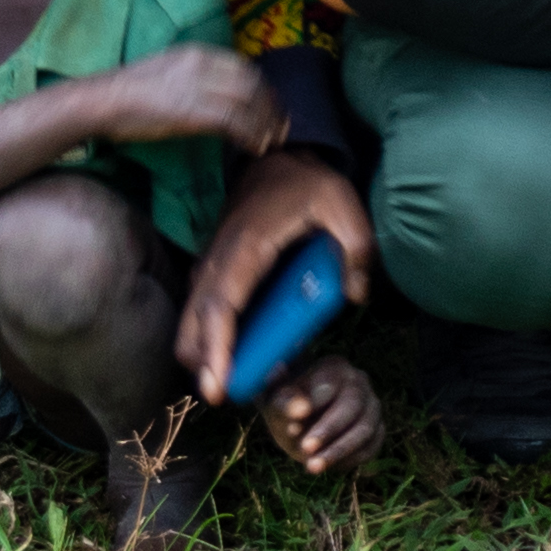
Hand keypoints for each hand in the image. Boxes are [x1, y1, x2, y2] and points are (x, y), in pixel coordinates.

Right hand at [76, 43, 285, 153]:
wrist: (103, 101)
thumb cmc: (128, 92)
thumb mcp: (168, 70)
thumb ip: (194, 76)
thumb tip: (216, 94)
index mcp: (197, 53)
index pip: (244, 67)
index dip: (263, 89)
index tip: (270, 107)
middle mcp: (203, 64)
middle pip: (253, 83)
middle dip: (272, 106)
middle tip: (281, 127)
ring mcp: (199, 86)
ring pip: (249, 102)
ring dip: (266, 124)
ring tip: (272, 142)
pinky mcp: (194, 110)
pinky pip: (235, 121)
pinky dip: (251, 135)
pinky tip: (256, 147)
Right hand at [179, 147, 376, 405]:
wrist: (280, 155)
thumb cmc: (309, 182)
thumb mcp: (343, 204)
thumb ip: (356, 247)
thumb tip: (355, 295)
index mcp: (247, 247)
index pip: (222, 305)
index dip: (217, 348)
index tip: (217, 385)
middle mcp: (221, 258)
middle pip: (196, 319)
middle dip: (203, 361)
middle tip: (224, 395)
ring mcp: (214, 262)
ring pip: (194, 316)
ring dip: (205, 351)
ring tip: (233, 381)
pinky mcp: (218, 267)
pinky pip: (205, 307)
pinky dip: (210, 334)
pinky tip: (236, 355)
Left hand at [264, 350, 383, 476]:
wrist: (299, 419)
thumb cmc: (285, 405)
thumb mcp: (276, 402)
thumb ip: (284, 402)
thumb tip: (299, 408)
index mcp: (334, 366)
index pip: (330, 383)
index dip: (314, 405)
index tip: (293, 426)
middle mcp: (359, 382)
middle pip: (352, 405)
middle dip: (328, 430)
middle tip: (304, 449)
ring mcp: (372, 406)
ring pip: (366, 429)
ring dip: (339, 451)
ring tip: (312, 466)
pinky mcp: (377, 430)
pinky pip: (371, 447)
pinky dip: (351, 459)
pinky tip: (329, 467)